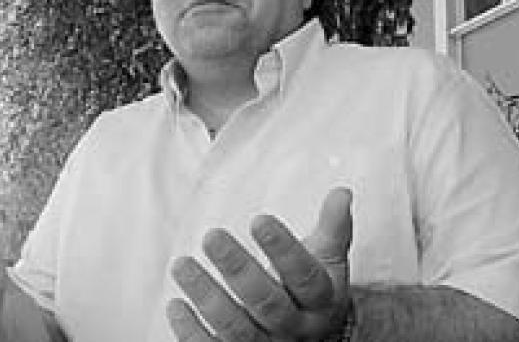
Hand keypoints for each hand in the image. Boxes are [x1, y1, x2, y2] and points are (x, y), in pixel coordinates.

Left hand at [168, 187, 352, 340]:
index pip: (304, 276)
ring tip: (182, 265)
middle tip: (211, 236)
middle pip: (267, 303)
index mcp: (319, 301)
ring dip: (206, 297)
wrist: (314, 341)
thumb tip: (342, 192)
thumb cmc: (312, 291)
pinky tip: (176, 305)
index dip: (283, 249)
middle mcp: (294, 328)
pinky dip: (191, 333)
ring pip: (236, 329)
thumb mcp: (328, 261)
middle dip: (237, 269)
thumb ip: (333, 227)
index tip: (259, 219)